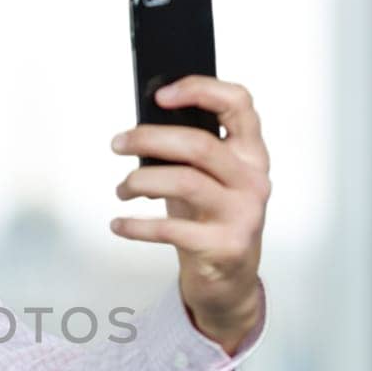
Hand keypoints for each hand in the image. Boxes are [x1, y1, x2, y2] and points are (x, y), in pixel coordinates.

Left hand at [109, 75, 270, 353]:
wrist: (229, 280)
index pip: (239, 104)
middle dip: (149, 138)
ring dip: (140, 181)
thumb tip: (140, 129)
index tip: (160, 95)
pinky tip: (119, 225)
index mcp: (251, 153)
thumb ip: (188, 153)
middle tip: (118, 143)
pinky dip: (136, 226)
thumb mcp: (206, 179)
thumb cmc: (211, 219)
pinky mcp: (225, 246)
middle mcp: (253, 180)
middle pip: (200, 144)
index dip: (200, 90)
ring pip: (184, 182)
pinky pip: (171, 229)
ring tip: (122, 188)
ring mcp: (242, 214)